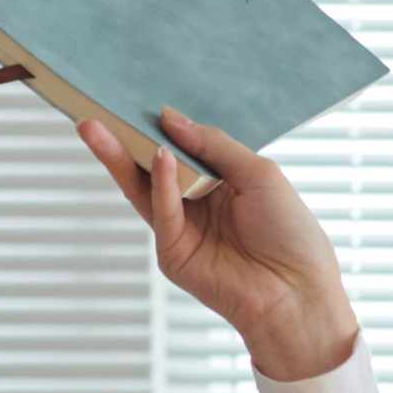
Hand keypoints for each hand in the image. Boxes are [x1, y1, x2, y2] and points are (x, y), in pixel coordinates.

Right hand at [83, 111, 360, 380]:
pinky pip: (163, 212)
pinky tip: (160, 158)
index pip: (181, 148)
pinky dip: (160, 184)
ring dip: (119, 157)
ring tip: (96, 127)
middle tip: (95, 111)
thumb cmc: (291, 233)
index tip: (134, 99)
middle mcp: (198, 203)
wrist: (298, 294)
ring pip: (143, 188)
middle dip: (123, 139)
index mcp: (222, 181)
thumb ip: (214, 145)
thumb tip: (169, 117)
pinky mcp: (173, 254)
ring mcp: (182, 230)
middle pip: (152, 166)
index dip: (159, 126)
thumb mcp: (259, 173)